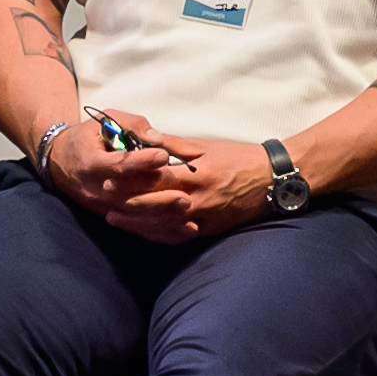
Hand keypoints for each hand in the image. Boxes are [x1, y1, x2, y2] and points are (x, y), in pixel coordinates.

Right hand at [39, 114, 176, 223]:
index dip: (140, 162)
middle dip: (156, 197)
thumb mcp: (104, 120)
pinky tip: (182, 229)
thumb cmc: (86, 137)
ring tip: (186, 210)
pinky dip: (160, 230)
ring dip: (161, 216)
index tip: (163, 155)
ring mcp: (101, 205)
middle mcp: (94, 188)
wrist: (58, 161)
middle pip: (127, 197)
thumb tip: (157, 137)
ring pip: (133, 215)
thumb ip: (132, 126)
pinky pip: (135, 226)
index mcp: (91, 162)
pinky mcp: (108, 215)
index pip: (117, 165)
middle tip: (184, 195)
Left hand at [109, 134, 268, 243]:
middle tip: (102, 199)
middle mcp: (198, 201)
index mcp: (197, 176)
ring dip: (136, 224)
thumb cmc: (240, 158)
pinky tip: (141, 233)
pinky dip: (158, 236)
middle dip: (127, 204)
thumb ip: (175, 145)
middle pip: (154, 206)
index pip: (156, 181)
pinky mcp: (209, 230)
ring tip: (113, 219)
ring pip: (163, 226)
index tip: (108, 177)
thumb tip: (147, 138)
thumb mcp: (207, 146)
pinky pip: (179, 237)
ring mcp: (204, 218)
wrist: (274, 181)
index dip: (131, 180)